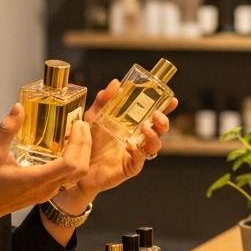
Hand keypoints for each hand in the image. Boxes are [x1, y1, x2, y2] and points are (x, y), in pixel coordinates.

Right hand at [0, 104, 91, 223]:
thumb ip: (7, 130)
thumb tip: (18, 107)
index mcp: (37, 179)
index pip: (70, 164)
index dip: (79, 143)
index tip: (76, 125)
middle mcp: (48, 188)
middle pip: (80, 169)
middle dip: (85, 145)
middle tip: (81, 125)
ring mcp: (49, 193)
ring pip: (77, 176)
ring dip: (83, 155)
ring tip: (77, 134)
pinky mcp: (47, 194)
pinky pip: (69, 179)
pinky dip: (75, 162)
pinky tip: (66, 149)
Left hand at [72, 80, 177, 200]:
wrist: (78, 165)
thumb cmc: (88, 142)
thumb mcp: (94, 116)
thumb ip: (104, 100)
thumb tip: (116, 83)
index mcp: (133, 125)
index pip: (154, 115)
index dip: (165, 108)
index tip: (172, 100)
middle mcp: (138, 139)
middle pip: (160, 130)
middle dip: (163, 122)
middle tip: (156, 115)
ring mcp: (136, 153)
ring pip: (154, 146)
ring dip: (154, 136)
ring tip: (145, 129)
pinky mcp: (130, 167)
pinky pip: (140, 161)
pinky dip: (139, 153)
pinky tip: (132, 146)